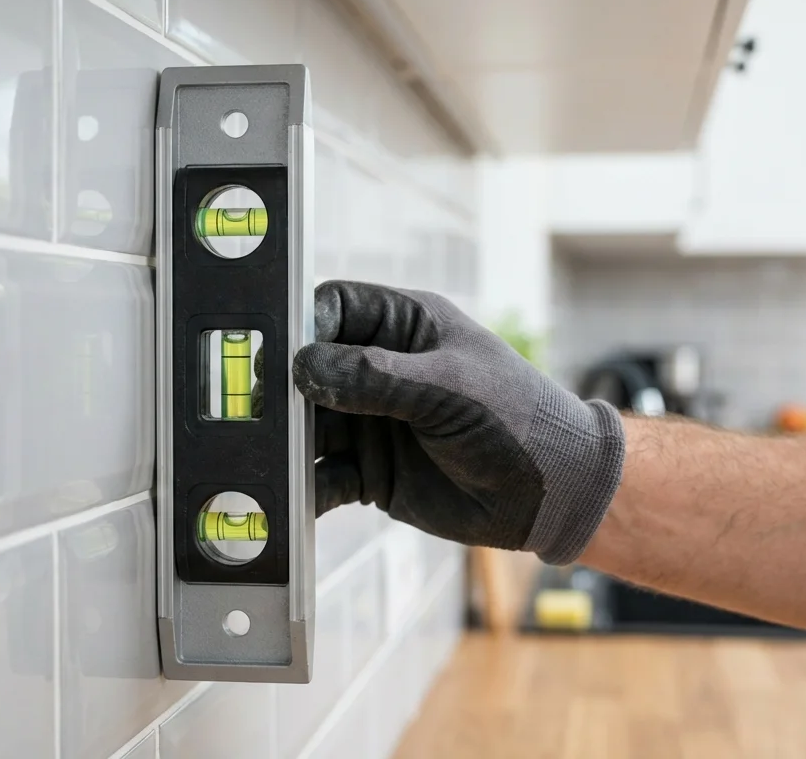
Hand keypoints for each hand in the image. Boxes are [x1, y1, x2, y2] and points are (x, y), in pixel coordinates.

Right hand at [291, 281, 625, 563]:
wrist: (552, 493)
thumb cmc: (518, 419)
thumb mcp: (446, 388)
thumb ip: (374, 377)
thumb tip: (305, 368)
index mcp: (406, 327)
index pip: (335, 309)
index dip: (301, 325)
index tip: (275, 351)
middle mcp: (382, 370)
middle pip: (309, 370)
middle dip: (281, 390)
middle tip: (254, 409)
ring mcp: (373, 421)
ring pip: (309, 426)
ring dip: (286, 441)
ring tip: (264, 456)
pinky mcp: (371, 471)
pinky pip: (324, 475)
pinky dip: (304, 487)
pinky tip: (289, 496)